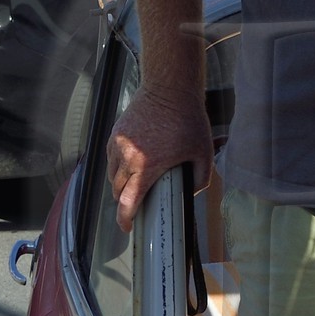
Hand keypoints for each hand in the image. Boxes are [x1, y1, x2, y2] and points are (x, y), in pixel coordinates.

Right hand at [107, 86, 213, 233]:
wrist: (169, 88)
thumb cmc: (188, 120)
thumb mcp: (203, 153)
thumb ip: (200, 179)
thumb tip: (190, 193)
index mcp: (148, 166)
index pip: (128, 201)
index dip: (125, 219)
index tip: (127, 227)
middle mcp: (128, 157)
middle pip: (117, 191)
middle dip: (125, 202)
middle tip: (136, 205)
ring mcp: (118, 144)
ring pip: (112, 175)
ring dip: (120, 184)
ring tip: (134, 185)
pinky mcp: (115, 133)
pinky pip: (110, 158)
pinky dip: (118, 166)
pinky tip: (130, 165)